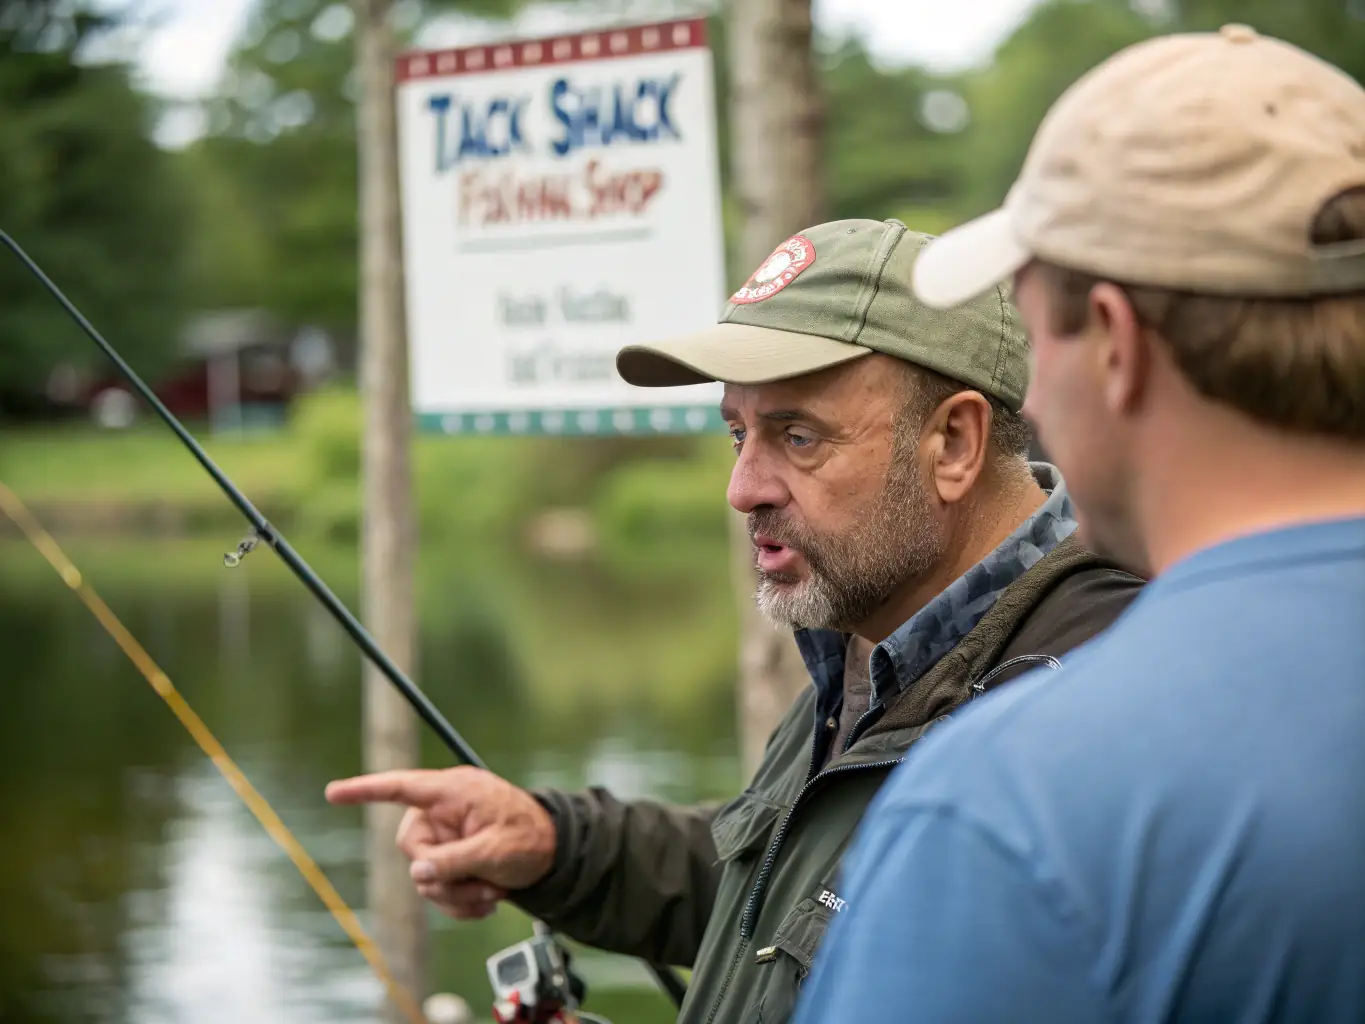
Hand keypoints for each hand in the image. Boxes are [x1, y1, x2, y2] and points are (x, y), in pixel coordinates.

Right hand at [324, 766, 556, 919]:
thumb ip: (455, 860)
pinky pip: (436, 887)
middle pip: (412, 849)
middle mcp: (443, 811)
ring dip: (455, 895)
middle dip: (441, 877)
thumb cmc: (531, 839)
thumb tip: (418, 872)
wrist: (555, 854)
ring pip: (423, 876)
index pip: (402, 787)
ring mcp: (446, 836)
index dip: (366, 790)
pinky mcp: (450, 858)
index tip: (333, 793)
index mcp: (454, 792)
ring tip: (491, 893)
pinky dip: (459, 901)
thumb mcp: (497, 850)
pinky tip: (487, 901)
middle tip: (478, 888)